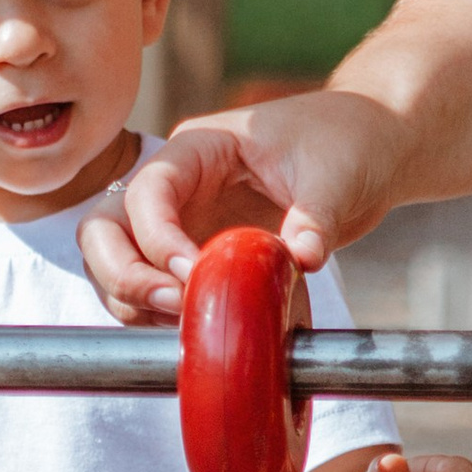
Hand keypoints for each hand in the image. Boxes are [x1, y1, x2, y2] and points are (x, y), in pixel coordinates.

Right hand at [78, 90, 408, 320]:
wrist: (368, 151)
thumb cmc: (346, 142)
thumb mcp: (334, 174)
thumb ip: (315, 216)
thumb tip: (302, 260)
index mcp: (199, 147)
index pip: (148, 189)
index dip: (157, 236)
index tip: (192, 272)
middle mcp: (176, 185)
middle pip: (104, 227)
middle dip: (122, 274)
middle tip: (172, 306)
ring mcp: (180, 222)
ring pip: (115, 262)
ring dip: (132, 300)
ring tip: (184, 324)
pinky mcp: (195, 255)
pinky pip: (152, 288)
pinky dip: (156, 315)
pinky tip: (196, 330)